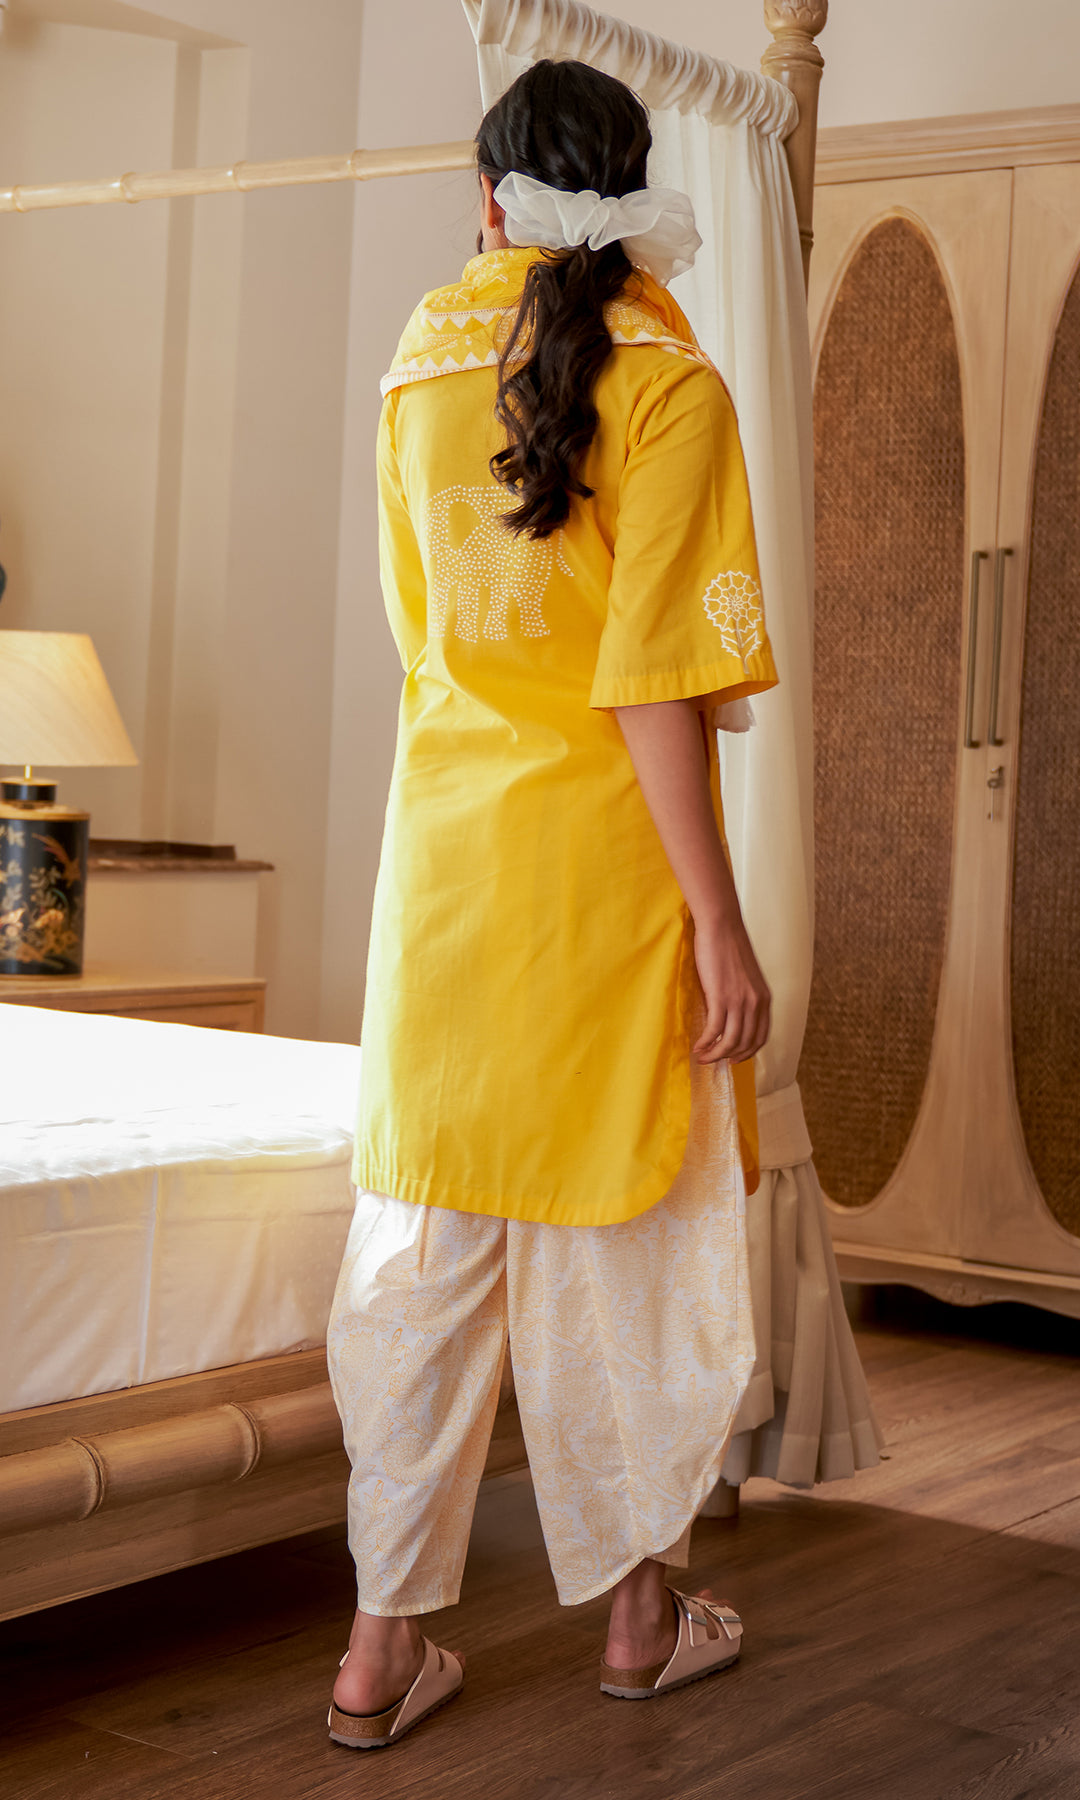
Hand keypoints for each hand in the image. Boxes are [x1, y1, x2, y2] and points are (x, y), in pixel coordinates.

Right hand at [691, 916, 770, 1064]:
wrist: (721, 925)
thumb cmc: (729, 945)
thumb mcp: (746, 975)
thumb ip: (744, 995)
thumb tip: (731, 1014)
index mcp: (764, 998)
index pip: (761, 1037)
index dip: (748, 1052)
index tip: (734, 1058)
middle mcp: (756, 1003)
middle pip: (746, 1043)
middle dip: (729, 1057)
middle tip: (713, 1060)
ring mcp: (739, 1001)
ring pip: (730, 1041)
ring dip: (715, 1054)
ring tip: (702, 1057)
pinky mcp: (720, 997)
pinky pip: (714, 1030)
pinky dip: (706, 1043)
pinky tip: (697, 1046)